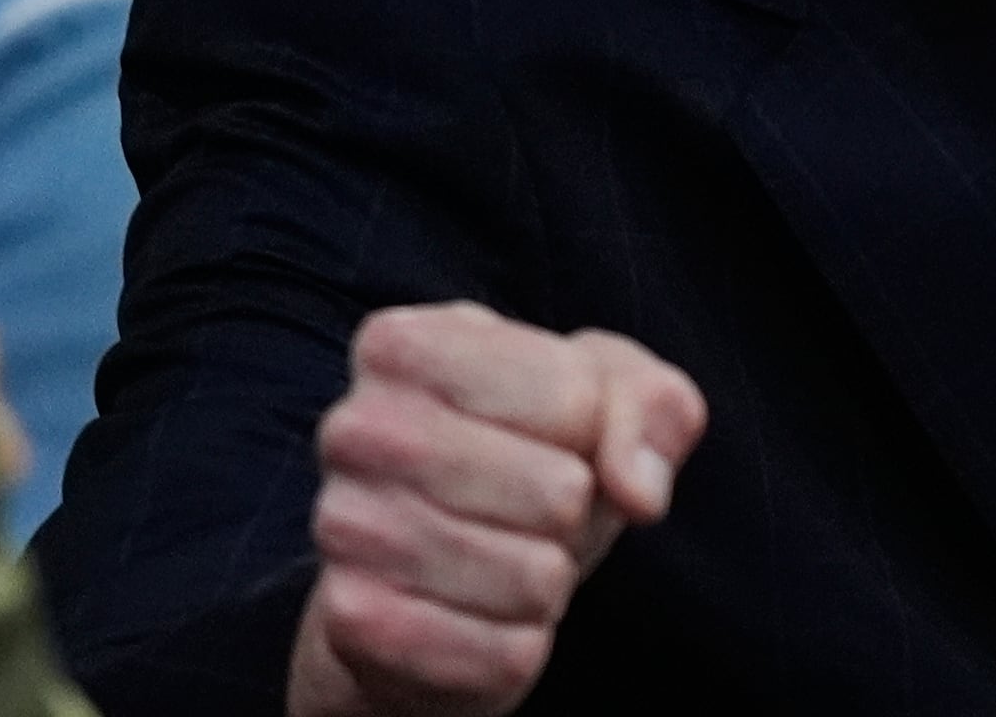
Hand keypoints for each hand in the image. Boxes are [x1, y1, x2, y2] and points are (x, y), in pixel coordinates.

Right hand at [286, 301, 708, 716]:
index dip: (592, 430)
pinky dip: (517, 646)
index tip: (547, 435)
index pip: (573, 392)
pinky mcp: (357, 623)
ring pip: (536, 578)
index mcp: (404, 343)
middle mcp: (355, 428)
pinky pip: (506, 653)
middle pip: (559, 491)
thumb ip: (650, 407)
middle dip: (572, 514)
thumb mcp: (602, 400)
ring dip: (546, 582)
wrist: (427, 576)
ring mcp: (345, 526)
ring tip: (501, 557)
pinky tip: (476, 614)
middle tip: (528, 510)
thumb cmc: (523, 460)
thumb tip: (638, 489)